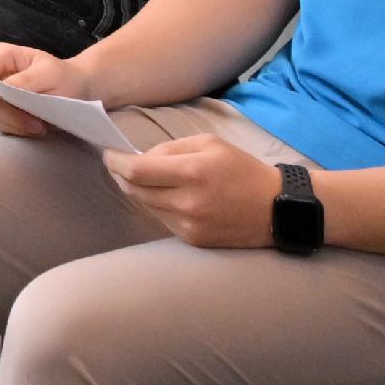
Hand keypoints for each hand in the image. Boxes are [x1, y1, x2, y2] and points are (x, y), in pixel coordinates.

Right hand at [0, 42, 85, 136]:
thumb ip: (25, 80)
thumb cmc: (64, 76)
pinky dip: (16, 129)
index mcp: (1, 56)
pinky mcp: (2, 110)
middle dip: (6, 114)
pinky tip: (34, 128)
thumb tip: (1, 89)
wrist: (76, 89)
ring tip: (39, 127)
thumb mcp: (50, 74)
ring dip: (13, 124)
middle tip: (35, 124)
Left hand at [105, 133, 282, 247]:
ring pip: (146, 206)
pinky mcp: (193, 240)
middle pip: (135, 190)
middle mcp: (187, 203)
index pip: (136, 171)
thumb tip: (139, 157)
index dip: (115, 162)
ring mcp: (189, 226)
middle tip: (118, 164)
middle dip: (122, 176)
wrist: (276, 209)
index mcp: (192, 173)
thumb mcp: (209, 144)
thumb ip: (170, 149)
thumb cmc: (242, 169)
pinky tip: (165, 196)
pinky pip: (162, 220)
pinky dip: (156, 206)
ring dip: (138, 191)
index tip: (108, 154)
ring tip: (142, 178)